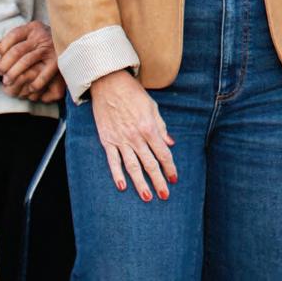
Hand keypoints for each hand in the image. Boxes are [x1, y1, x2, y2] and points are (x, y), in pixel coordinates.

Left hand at [0, 21, 60, 101]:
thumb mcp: (31, 36)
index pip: (13, 35)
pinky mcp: (58, 60)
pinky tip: (29, 87)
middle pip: (17, 50)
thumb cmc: (43, 44)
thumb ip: (15, 43)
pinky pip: (44, 73)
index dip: (1, 48)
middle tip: (0, 73)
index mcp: (33, 27)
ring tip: (7, 82)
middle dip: (5, 64)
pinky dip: (35, 82)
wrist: (71, 42)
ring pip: (26, 61)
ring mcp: (50, 47)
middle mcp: (42, 35)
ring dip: (14, 74)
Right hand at [90, 70, 177, 200]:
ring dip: (140, 183)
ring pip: (132, 167)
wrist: (109, 83)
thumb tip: (170, 144)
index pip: (162, 153)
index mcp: (149, 127)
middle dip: (158, 181)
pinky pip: (113, 161)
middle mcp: (136, 136)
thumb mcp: (152, 106)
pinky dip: (117, 175)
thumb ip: (161, 127)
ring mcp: (120, 140)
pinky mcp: (108, 140)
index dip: (169, 167)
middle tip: (164, 196)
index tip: (174, 179)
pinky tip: (122, 187)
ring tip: (147, 197)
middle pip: (149, 163)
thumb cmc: (133, 93)